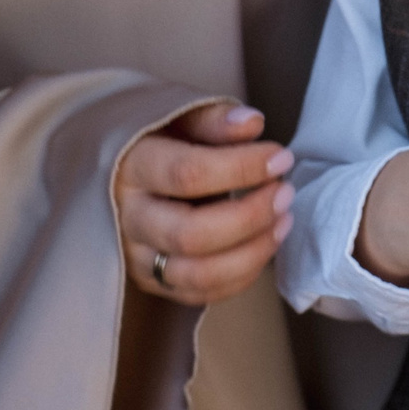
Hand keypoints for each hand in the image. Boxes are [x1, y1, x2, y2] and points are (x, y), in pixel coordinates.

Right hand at [115, 101, 294, 306]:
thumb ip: (214, 119)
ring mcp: (136, 256)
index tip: (281, 158)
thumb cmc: (159, 136)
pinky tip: (266, 243)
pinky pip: (201, 294)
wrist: (123, 167)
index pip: (187, 174)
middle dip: (251, 216)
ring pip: (197, 275)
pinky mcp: (152, 281)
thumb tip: (253, 124)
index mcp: (130, 167)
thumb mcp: (179, 115)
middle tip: (285, 192)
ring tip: (284, 220)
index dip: (243, 168)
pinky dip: (242, 275)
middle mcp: (126, 218)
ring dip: (252, 252)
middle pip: (192, 234)